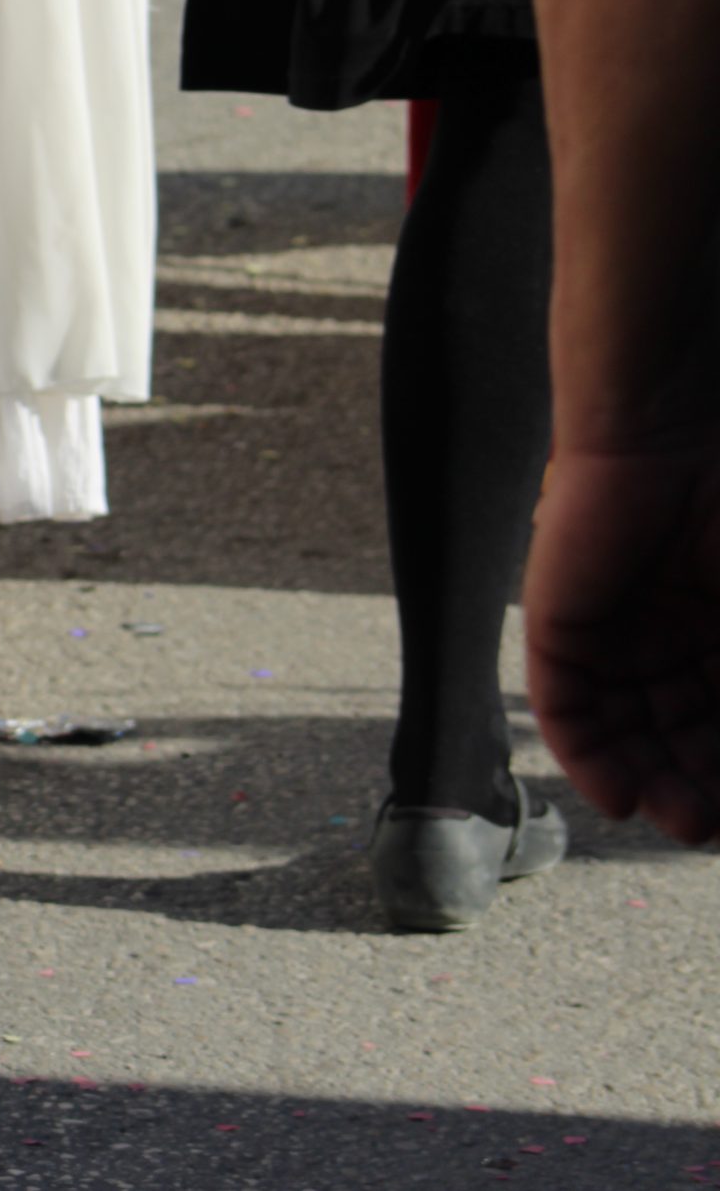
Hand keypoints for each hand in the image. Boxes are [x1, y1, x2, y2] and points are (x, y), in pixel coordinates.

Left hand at [524, 444, 719, 846]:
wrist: (676, 432)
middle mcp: (664, 639)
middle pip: (675, 738)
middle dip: (694, 789)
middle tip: (705, 829)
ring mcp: (611, 634)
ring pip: (622, 732)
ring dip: (646, 783)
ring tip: (676, 821)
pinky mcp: (557, 625)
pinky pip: (565, 706)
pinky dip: (585, 756)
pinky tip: (618, 795)